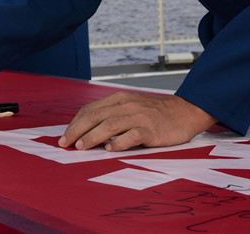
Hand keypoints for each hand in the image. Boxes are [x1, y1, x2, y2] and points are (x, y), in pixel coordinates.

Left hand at [58, 92, 216, 151]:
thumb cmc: (155, 114)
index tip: (65, 136)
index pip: (91, 109)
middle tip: (65, 143)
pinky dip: (119, 142)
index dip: (75, 123)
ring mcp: (139, 117)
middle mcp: (127, 105)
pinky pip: (132, 135)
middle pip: (96, 116)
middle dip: (77, 130)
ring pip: (110, 124)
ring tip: (81, 147)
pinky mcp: (151, 130)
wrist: (184, 113)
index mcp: (119, 99)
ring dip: (93, 136)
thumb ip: (112, 115)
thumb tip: (86, 131)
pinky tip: (109, 149)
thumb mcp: (131, 107)